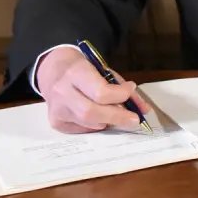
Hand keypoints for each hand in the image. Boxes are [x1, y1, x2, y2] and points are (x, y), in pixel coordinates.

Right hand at [34, 47, 152, 133]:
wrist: (53, 70)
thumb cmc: (84, 69)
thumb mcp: (103, 70)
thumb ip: (123, 88)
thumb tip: (145, 110)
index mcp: (76, 73)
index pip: (100, 92)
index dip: (120, 95)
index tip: (130, 90)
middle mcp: (62, 92)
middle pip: (92, 112)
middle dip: (117, 117)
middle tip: (134, 119)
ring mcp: (57, 109)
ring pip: (89, 123)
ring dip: (108, 121)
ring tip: (117, 114)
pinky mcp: (56, 122)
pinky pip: (82, 129)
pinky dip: (96, 125)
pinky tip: (100, 117)